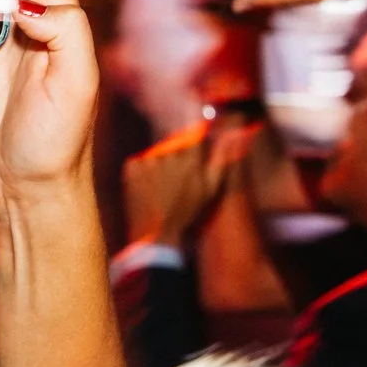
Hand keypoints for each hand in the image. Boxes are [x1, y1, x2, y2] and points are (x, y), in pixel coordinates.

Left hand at [123, 123, 229, 247]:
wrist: (158, 233)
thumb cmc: (189, 211)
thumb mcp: (211, 188)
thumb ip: (221, 159)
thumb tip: (234, 135)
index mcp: (190, 159)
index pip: (195, 133)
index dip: (196, 138)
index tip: (196, 145)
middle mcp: (169, 155)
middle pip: (175, 145)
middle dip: (178, 157)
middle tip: (178, 181)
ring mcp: (148, 160)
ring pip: (158, 154)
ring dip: (161, 165)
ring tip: (164, 188)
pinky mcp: (132, 167)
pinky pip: (141, 161)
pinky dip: (144, 171)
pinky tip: (150, 188)